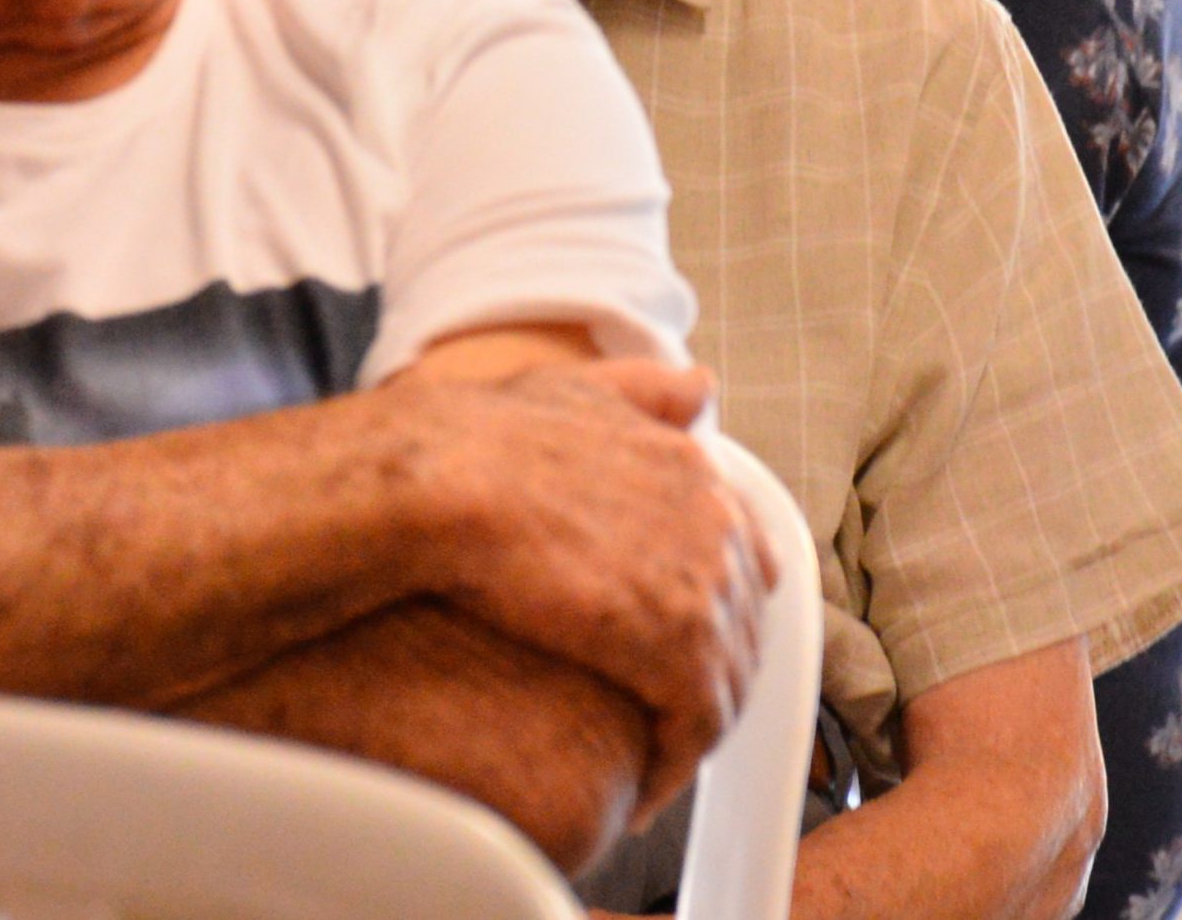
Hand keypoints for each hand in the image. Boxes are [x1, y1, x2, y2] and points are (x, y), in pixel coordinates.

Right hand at [398, 359, 774, 824]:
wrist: (439, 481)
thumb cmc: (479, 439)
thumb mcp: (574, 391)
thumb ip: (643, 392)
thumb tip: (699, 387)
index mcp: (694, 468)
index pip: (741, 557)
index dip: (710, 610)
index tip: (671, 649)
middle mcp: (716, 524)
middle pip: (741, 628)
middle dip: (706, 678)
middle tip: (659, 722)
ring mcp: (704, 586)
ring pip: (725, 685)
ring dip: (690, 732)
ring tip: (647, 767)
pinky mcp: (677, 650)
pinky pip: (697, 731)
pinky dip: (672, 769)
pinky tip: (637, 793)